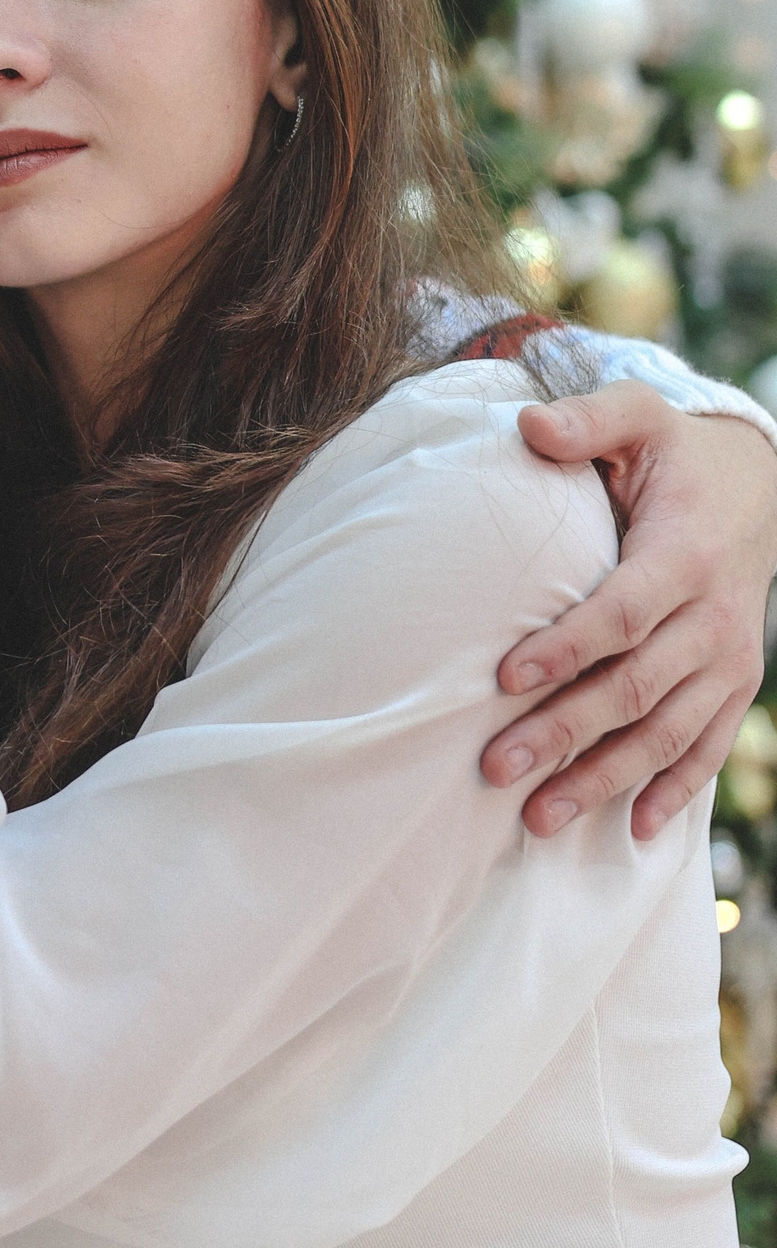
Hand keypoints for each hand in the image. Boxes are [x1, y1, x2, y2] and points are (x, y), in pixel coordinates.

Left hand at [482, 384, 776, 841]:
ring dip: (606, 778)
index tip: (505, 679)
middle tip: (496, 768)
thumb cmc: (675, 453)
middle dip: (566, 731)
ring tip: (540, 818)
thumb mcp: (638, 417)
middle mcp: (714, 616)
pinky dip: (675, 791)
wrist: (758, 486)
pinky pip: (708, 747)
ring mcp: (729, 657)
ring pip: (668, 732)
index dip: (568, 648)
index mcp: (686, 553)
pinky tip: (633, 830)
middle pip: (637, 686)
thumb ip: (587, 419)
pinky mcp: (735, 684)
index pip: (624, 613)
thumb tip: (528, 426)